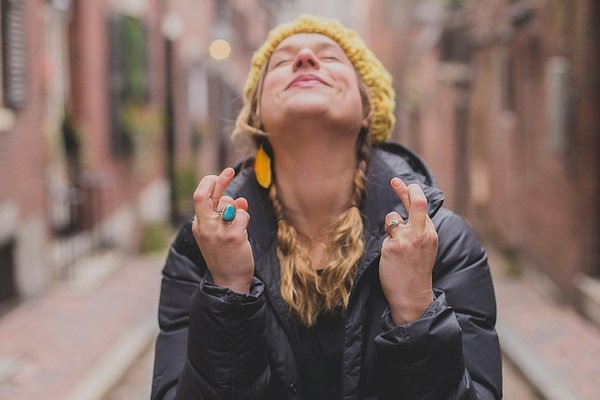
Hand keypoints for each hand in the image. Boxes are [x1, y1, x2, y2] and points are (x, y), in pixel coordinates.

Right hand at [192, 167, 253, 292]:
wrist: (229, 281)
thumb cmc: (226, 257)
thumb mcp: (221, 234)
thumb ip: (227, 215)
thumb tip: (240, 200)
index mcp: (199, 225)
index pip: (199, 197)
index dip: (208, 183)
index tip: (219, 175)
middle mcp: (204, 227)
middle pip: (204, 195)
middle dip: (219, 180)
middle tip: (229, 170)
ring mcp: (217, 231)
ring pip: (229, 204)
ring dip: (238, 210)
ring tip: (239, 227)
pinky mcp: (232, 236)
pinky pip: (242, 215)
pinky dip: (245, 220)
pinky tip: (243, 233)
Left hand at [379, 177, 437, 324]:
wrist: (413, 296)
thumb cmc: (416, 272)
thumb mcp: (424, 247)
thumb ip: (418, 230)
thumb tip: (402, 214)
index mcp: (430, 233)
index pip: (422, 206)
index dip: (411, 192)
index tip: (403, 183)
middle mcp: (421, 233)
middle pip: (416, 202)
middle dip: (405, 189)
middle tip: (395, 181)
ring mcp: (407, 239)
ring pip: (392, 217)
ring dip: (389, 227)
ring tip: (395, 245)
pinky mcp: (393, 246)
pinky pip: (384, 236)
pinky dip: (385, 244)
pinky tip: (392, 258)